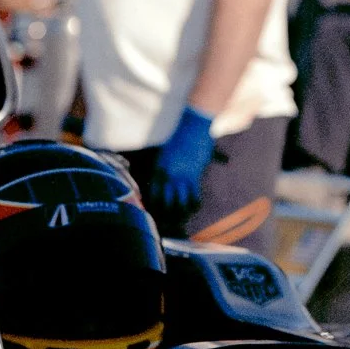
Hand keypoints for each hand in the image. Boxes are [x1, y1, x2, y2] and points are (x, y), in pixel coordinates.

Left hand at [149, 107, 215, 221]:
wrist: (193, 125)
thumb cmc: (181, 136)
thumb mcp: (166, 151)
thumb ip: (164, 165)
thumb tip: (159, 171)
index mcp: (158, 169)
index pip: (153, 194)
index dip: (155, 207)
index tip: (157, 216)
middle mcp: (167, 176)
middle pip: (165, 203)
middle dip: (167, 216)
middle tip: (172, 223)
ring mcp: (179, 177)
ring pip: (179, 203)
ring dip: (181, 213)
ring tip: (184, 219)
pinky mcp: (193, 176)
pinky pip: (193, 197)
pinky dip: (194, 204)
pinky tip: (195, 208)